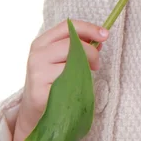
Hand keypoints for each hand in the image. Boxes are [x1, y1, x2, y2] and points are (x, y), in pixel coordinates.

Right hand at [13, 19, 108, 140]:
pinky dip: (78, 84)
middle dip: (90, 51)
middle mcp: (37, 55)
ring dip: (86, 69)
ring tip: (88, 76)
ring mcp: (37, 74)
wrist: (35, 113)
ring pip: (72, 63)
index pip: (67, 26)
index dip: (88, 28)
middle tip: (97, 64)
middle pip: (71, 43)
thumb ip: (79, 46)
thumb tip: (100, 37)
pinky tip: (77, 88)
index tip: (105, 34)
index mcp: (42, 42)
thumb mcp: (63, 59)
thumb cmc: (54, 82)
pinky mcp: (40, 92)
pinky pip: (69, 83)